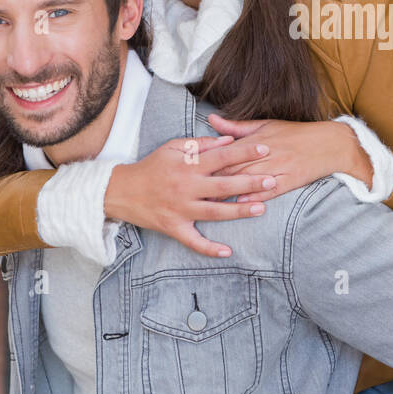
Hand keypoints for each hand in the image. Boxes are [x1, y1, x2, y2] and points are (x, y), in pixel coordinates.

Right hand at [103, 135, 276, 257]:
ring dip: (239, 212)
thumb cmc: (151, 166)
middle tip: (272, 180)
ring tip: (262, 209)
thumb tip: (228, 141)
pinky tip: (228, 252)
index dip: (243, 152)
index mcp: (187, 166)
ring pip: (214, 213)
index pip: (221, 156)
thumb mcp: (173, 148)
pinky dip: (209, 249)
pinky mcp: (173, 228)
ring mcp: (180, 210)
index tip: (264, 148)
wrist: (120, 191)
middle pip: (223, 186)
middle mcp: (186, 188)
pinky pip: (193, 241)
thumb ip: (201, 145)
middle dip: (249, 183)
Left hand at [205, 114, 370, 204]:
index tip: (188, 172)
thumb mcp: (265, 125)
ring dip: (230, 192)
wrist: (329, 143)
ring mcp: (279, 168)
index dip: (208, 163)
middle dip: (212, 180)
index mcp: (257, 140)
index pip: (227, 152)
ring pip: (250, 181)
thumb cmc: (295, 133)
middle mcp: (266, 154)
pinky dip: (255, 197)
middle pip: (234, 168)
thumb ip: (236, 127)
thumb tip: (211, 120)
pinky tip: (242, 205)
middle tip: (190, 191)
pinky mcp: (290, 180)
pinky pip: (270, 191)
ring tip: (209, 203)